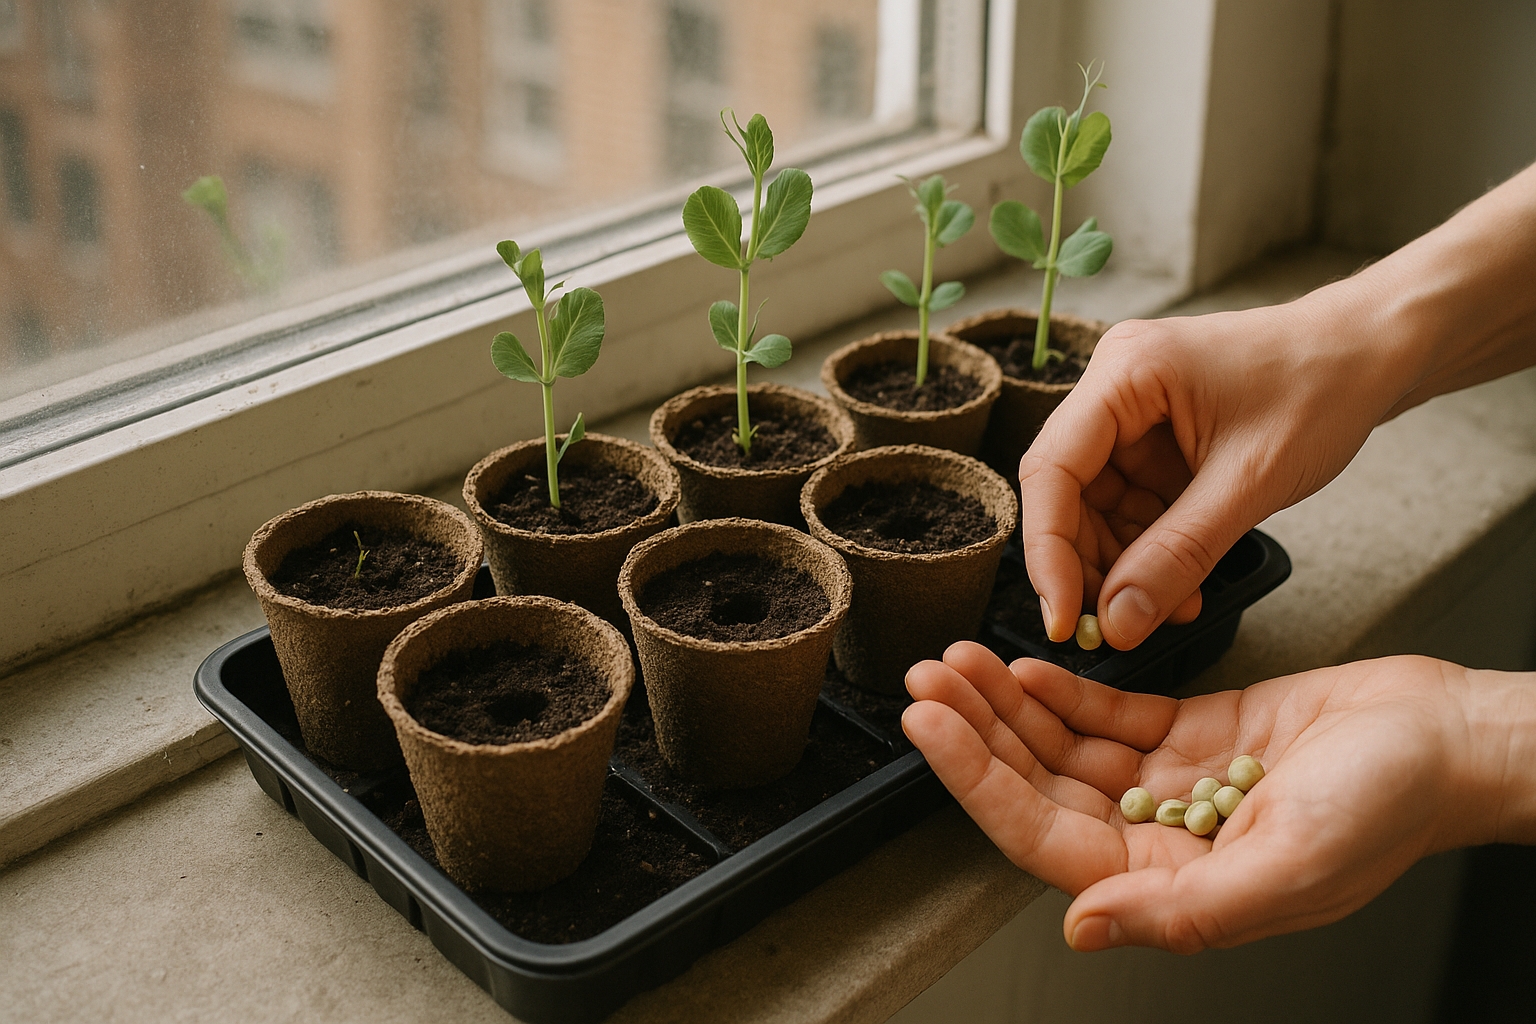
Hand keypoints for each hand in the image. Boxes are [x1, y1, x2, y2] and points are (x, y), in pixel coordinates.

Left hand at [902, 642, 1531, 952]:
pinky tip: (1026, 667)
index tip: (930, 727)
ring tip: (958, 660)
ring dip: (1008, 704)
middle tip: (927, 679)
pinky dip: (1063, 692)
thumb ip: (1181, 909)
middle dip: (976, 732)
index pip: (1042, 836)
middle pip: (1039, 786)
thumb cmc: (1389, 809)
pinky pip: (1108, 718)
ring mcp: (1171, 784)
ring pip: (1063, 747)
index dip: (978, 782)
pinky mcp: (1192, 734)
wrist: (1449, 739)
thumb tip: (1081, 927)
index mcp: (1170, 884)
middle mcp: (1158, 838)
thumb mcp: (1288, 868)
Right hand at [1020, 301, 1396, 648]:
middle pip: (1067, 492)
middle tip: (1112, 626)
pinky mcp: (1155, 436)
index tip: (1063, 618)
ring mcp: (1132, 411)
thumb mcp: (1250, 483)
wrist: (1373, 354)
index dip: (1049, 552)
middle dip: (1088, 564)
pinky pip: (1133, 504)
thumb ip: (1178, 555)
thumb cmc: (1322, 386)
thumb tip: (1118, 621)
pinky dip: (1152, 549)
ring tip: (1166, 610)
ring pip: (1096, 507)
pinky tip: (1182, 584)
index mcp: (1124, 372)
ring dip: (1124, 565)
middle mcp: (1113, 386)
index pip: (1052, 471)